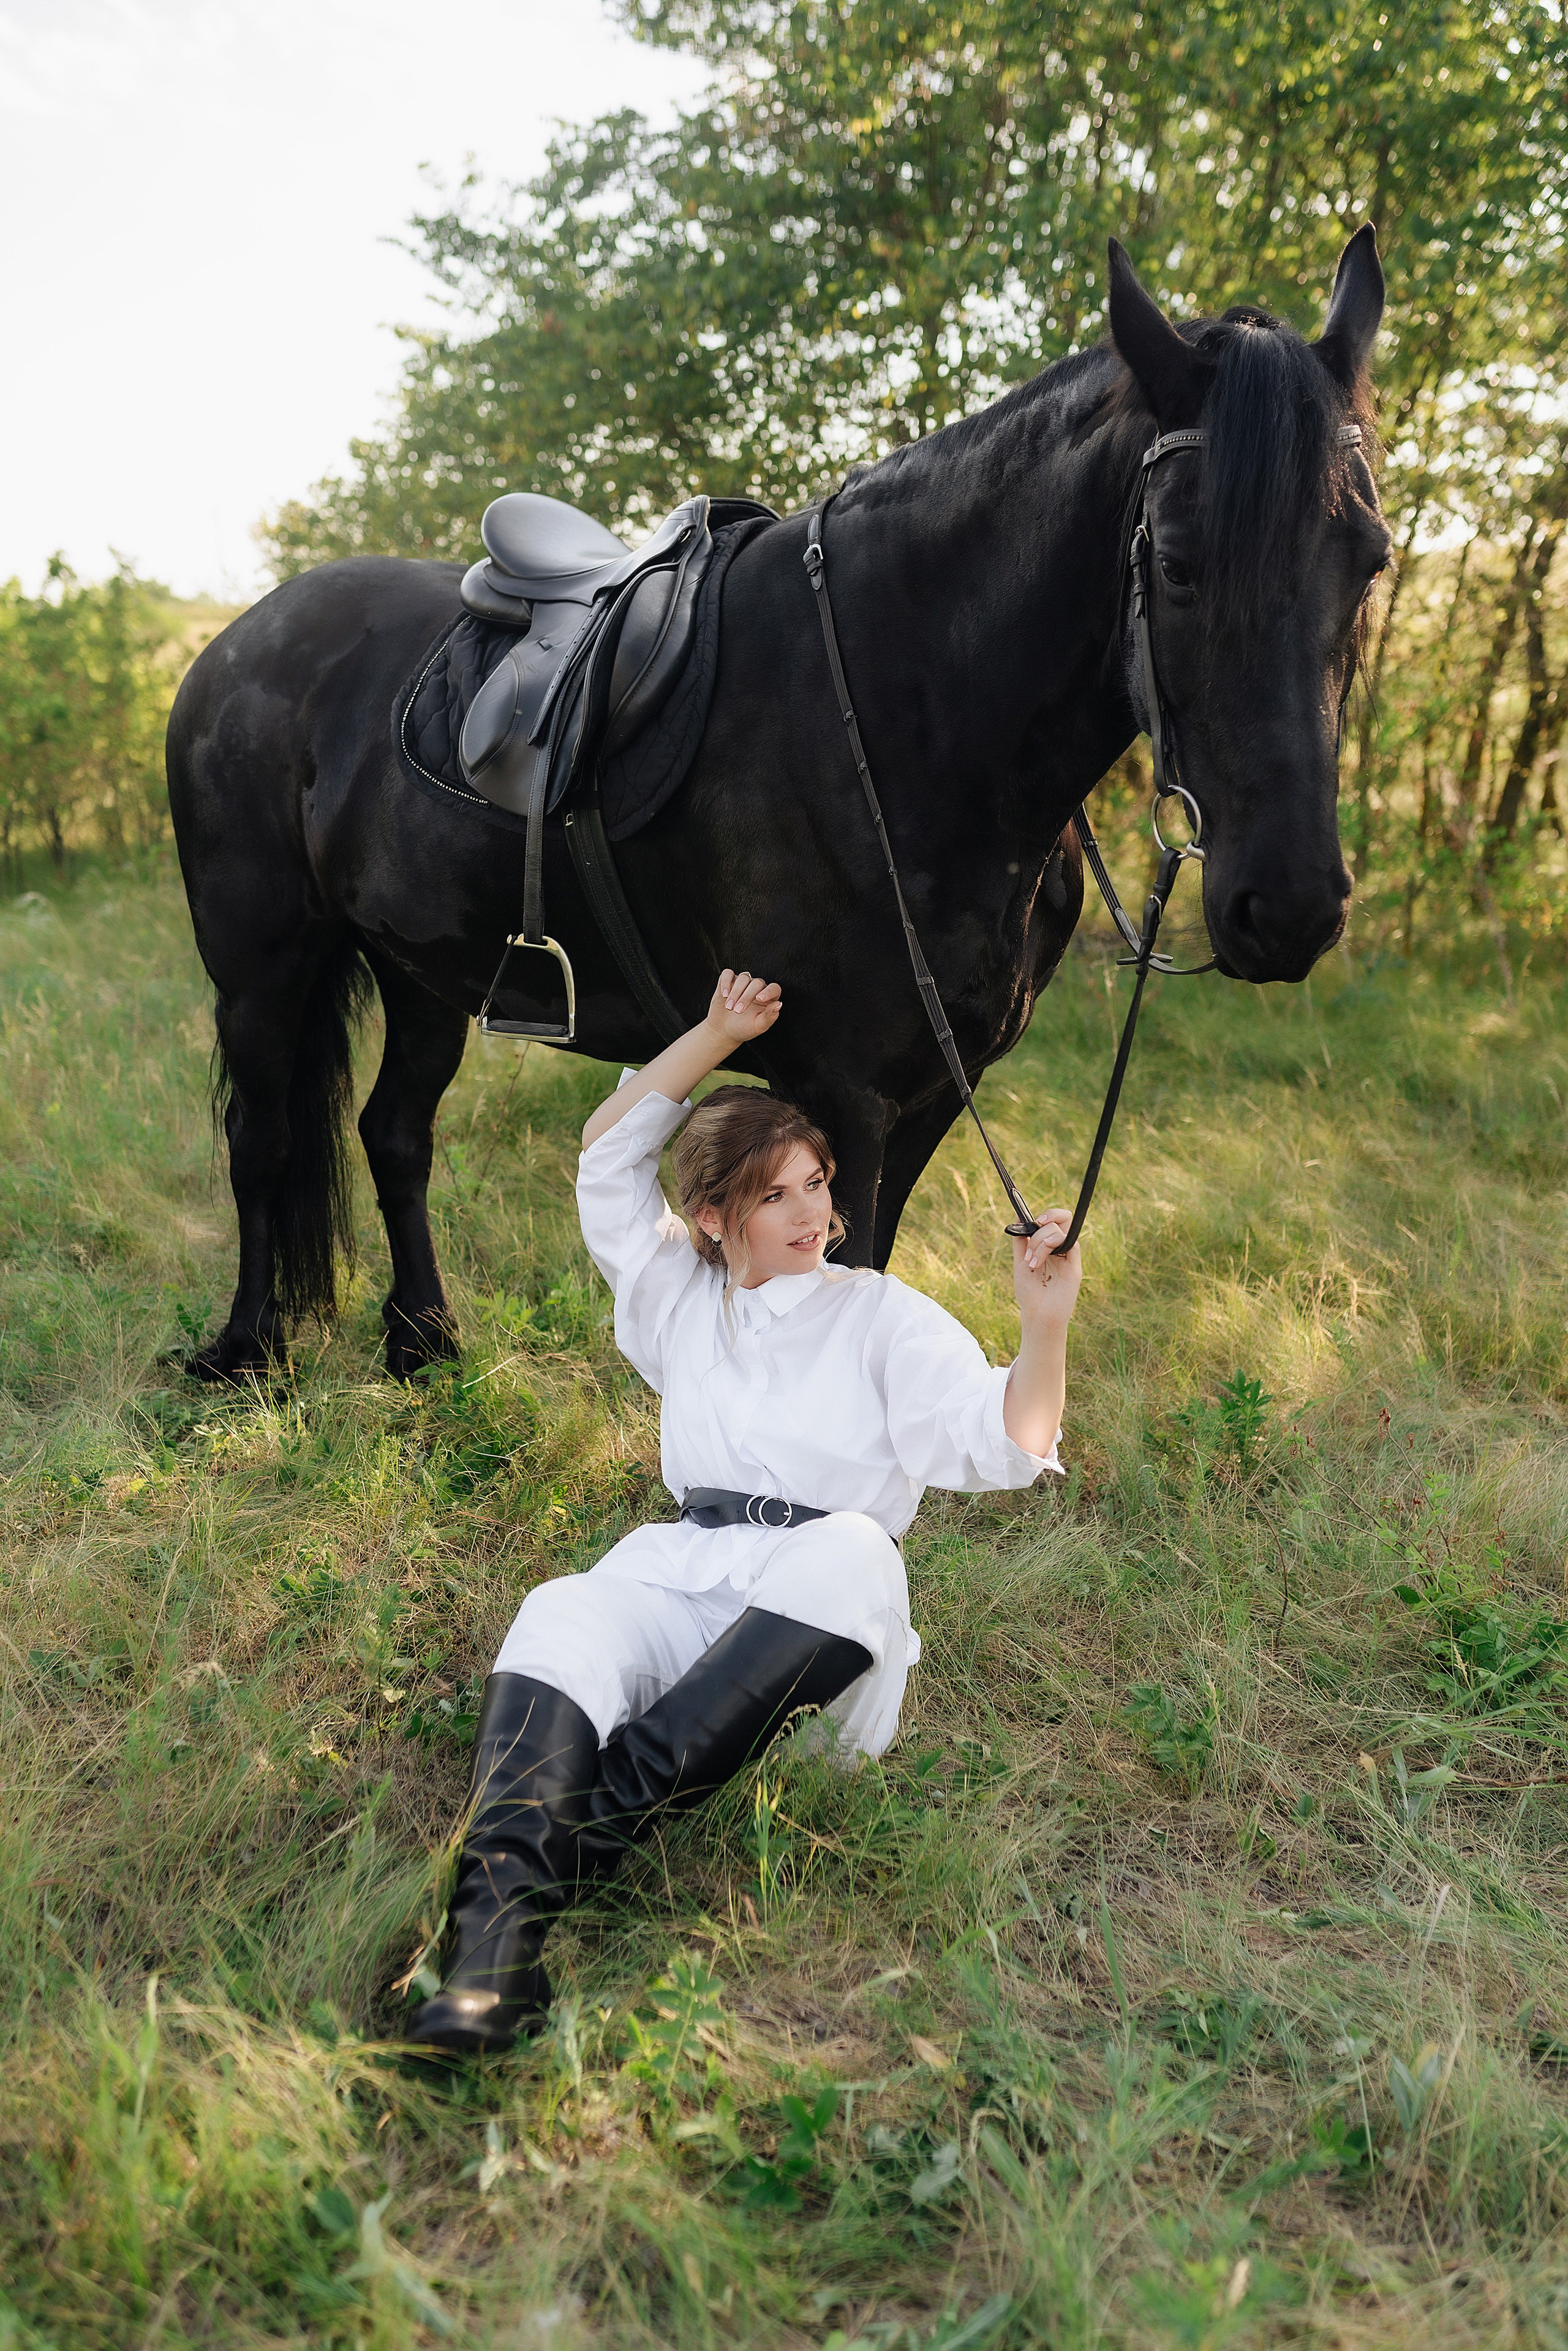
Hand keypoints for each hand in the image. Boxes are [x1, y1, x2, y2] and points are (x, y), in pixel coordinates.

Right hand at [706, 968, 782, 1046]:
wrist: (723, 1031)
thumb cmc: (743, 1029)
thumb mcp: (757, 1026)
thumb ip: (769, 1017)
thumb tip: (778, 1004)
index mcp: (768, 999)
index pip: (774, 988)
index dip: (769, 991)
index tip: (759, 999)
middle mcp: (757, 988)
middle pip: (757, 983)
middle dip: (746, 997)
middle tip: (737, 1011)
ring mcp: (743, 983)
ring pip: (743, 978)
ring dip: (735, 992)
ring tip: (729, 1007)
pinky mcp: (728, 981)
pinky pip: (728, 974)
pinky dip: (726, 982)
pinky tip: (724, 995)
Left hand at [1011, 1209, 1081, 1335]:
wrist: (1037, 1315)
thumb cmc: (1030, 1292)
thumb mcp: (1020, 1261)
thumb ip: (1020, 1239)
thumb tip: (1018, 1214)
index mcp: (1049, 1246)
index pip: (1055, 1220)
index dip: (1047, 1214)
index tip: (1033, 1220)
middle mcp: (1061, 1249)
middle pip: (1063, 1218)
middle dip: (1044, 1222)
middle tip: (1033, 1238)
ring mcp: (1068, 1257)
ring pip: (1062, 1229)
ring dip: (1041, 1241)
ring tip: (1032, 1262)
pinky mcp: (1074, 1266)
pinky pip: (1071, 1243)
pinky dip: (1052, 1244)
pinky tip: (1039, 1261)